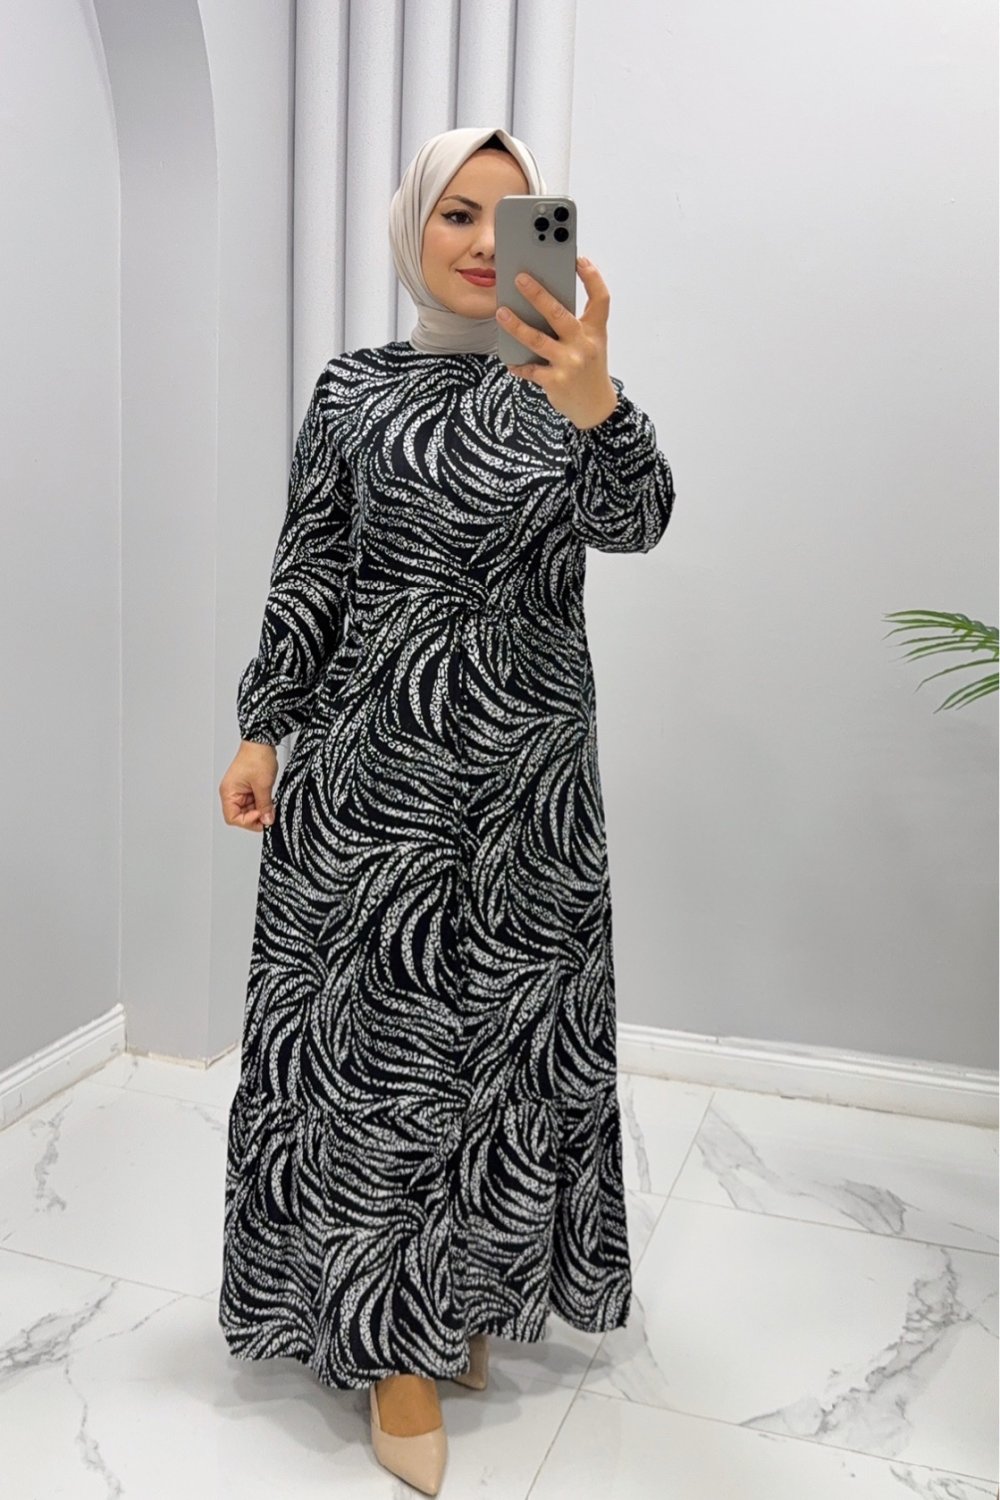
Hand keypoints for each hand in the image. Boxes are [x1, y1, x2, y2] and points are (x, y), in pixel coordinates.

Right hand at [219, 741, 277, 832]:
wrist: (262, 741)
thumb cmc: (257, 756)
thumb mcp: (263, 785)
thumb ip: (264, 806)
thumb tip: (267, 820)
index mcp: (228, 792)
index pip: (233, 818)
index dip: (248, 821)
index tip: (261, 816)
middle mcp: (231, 792)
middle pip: (240, 815)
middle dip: (255, 817)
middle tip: (269, 815)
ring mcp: (239, 790)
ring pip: (248, 810)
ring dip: (259, 810)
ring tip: (270, 806)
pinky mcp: (247, 787)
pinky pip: (253, 802)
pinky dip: (261, 804)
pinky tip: (269, 801)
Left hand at [496, 258, 617, 429]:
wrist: (595, 407)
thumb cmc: (589, 369)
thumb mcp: (591, 343)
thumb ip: (576, 324)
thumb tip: (542, 303)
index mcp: (596, 331)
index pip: (600, 299)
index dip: (592, 277)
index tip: (579, 260)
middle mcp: (584, 345)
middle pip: (560, 314)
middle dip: (539, 295)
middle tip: (520, 278)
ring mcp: (569, 363)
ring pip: (537, 340)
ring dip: (517, 326)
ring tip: (501, 312)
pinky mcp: (555, 381)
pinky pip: (530, 369)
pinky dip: (519, 365)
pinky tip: (510, 362)